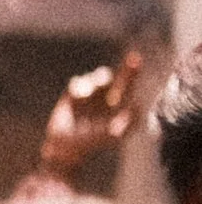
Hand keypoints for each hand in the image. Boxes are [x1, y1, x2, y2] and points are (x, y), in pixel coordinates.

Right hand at [38, 52, 142, 181]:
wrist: (65, 147)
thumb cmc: (91, 143)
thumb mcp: (112, 134)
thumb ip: (126, 122)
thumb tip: (138, 107)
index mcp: (119, 107)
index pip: (129, 87)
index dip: (133, 73)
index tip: (137, 59)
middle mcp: (108, 99)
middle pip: (118, 78)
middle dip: (127, 69)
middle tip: (135, 57)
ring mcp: (91, 96)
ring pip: (98, 78)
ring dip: (95, 83)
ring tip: (87, 97)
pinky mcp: (73, 95)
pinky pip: (78, 82)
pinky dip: (78, 88)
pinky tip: (76, 99)